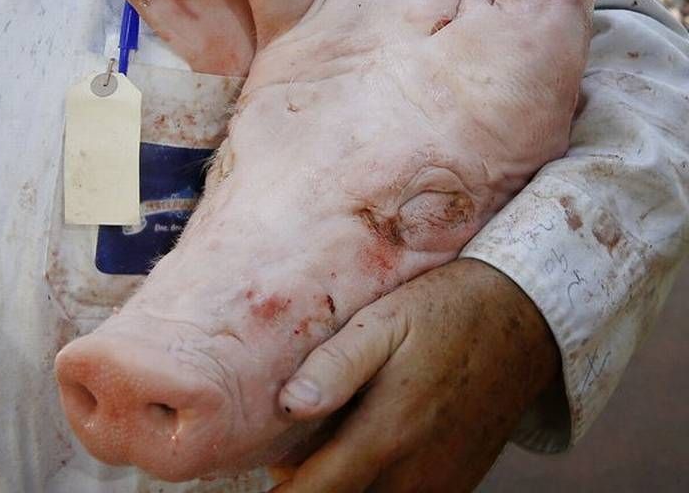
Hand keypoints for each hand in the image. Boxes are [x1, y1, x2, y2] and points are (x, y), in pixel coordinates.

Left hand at [270, 259, 561, 492]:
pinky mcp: (456, 483)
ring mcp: (438, 484)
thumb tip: (289, 406)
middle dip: (309, 485)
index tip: (264, 474)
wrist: (524, 322)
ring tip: (327, 443)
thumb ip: (335, 366)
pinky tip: (366, 446)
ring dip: (344, 485)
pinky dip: (376, 484)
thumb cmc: (444, 313)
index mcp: (385, 435)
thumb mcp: (384, 321)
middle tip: (287, 452)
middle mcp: (413, 474)